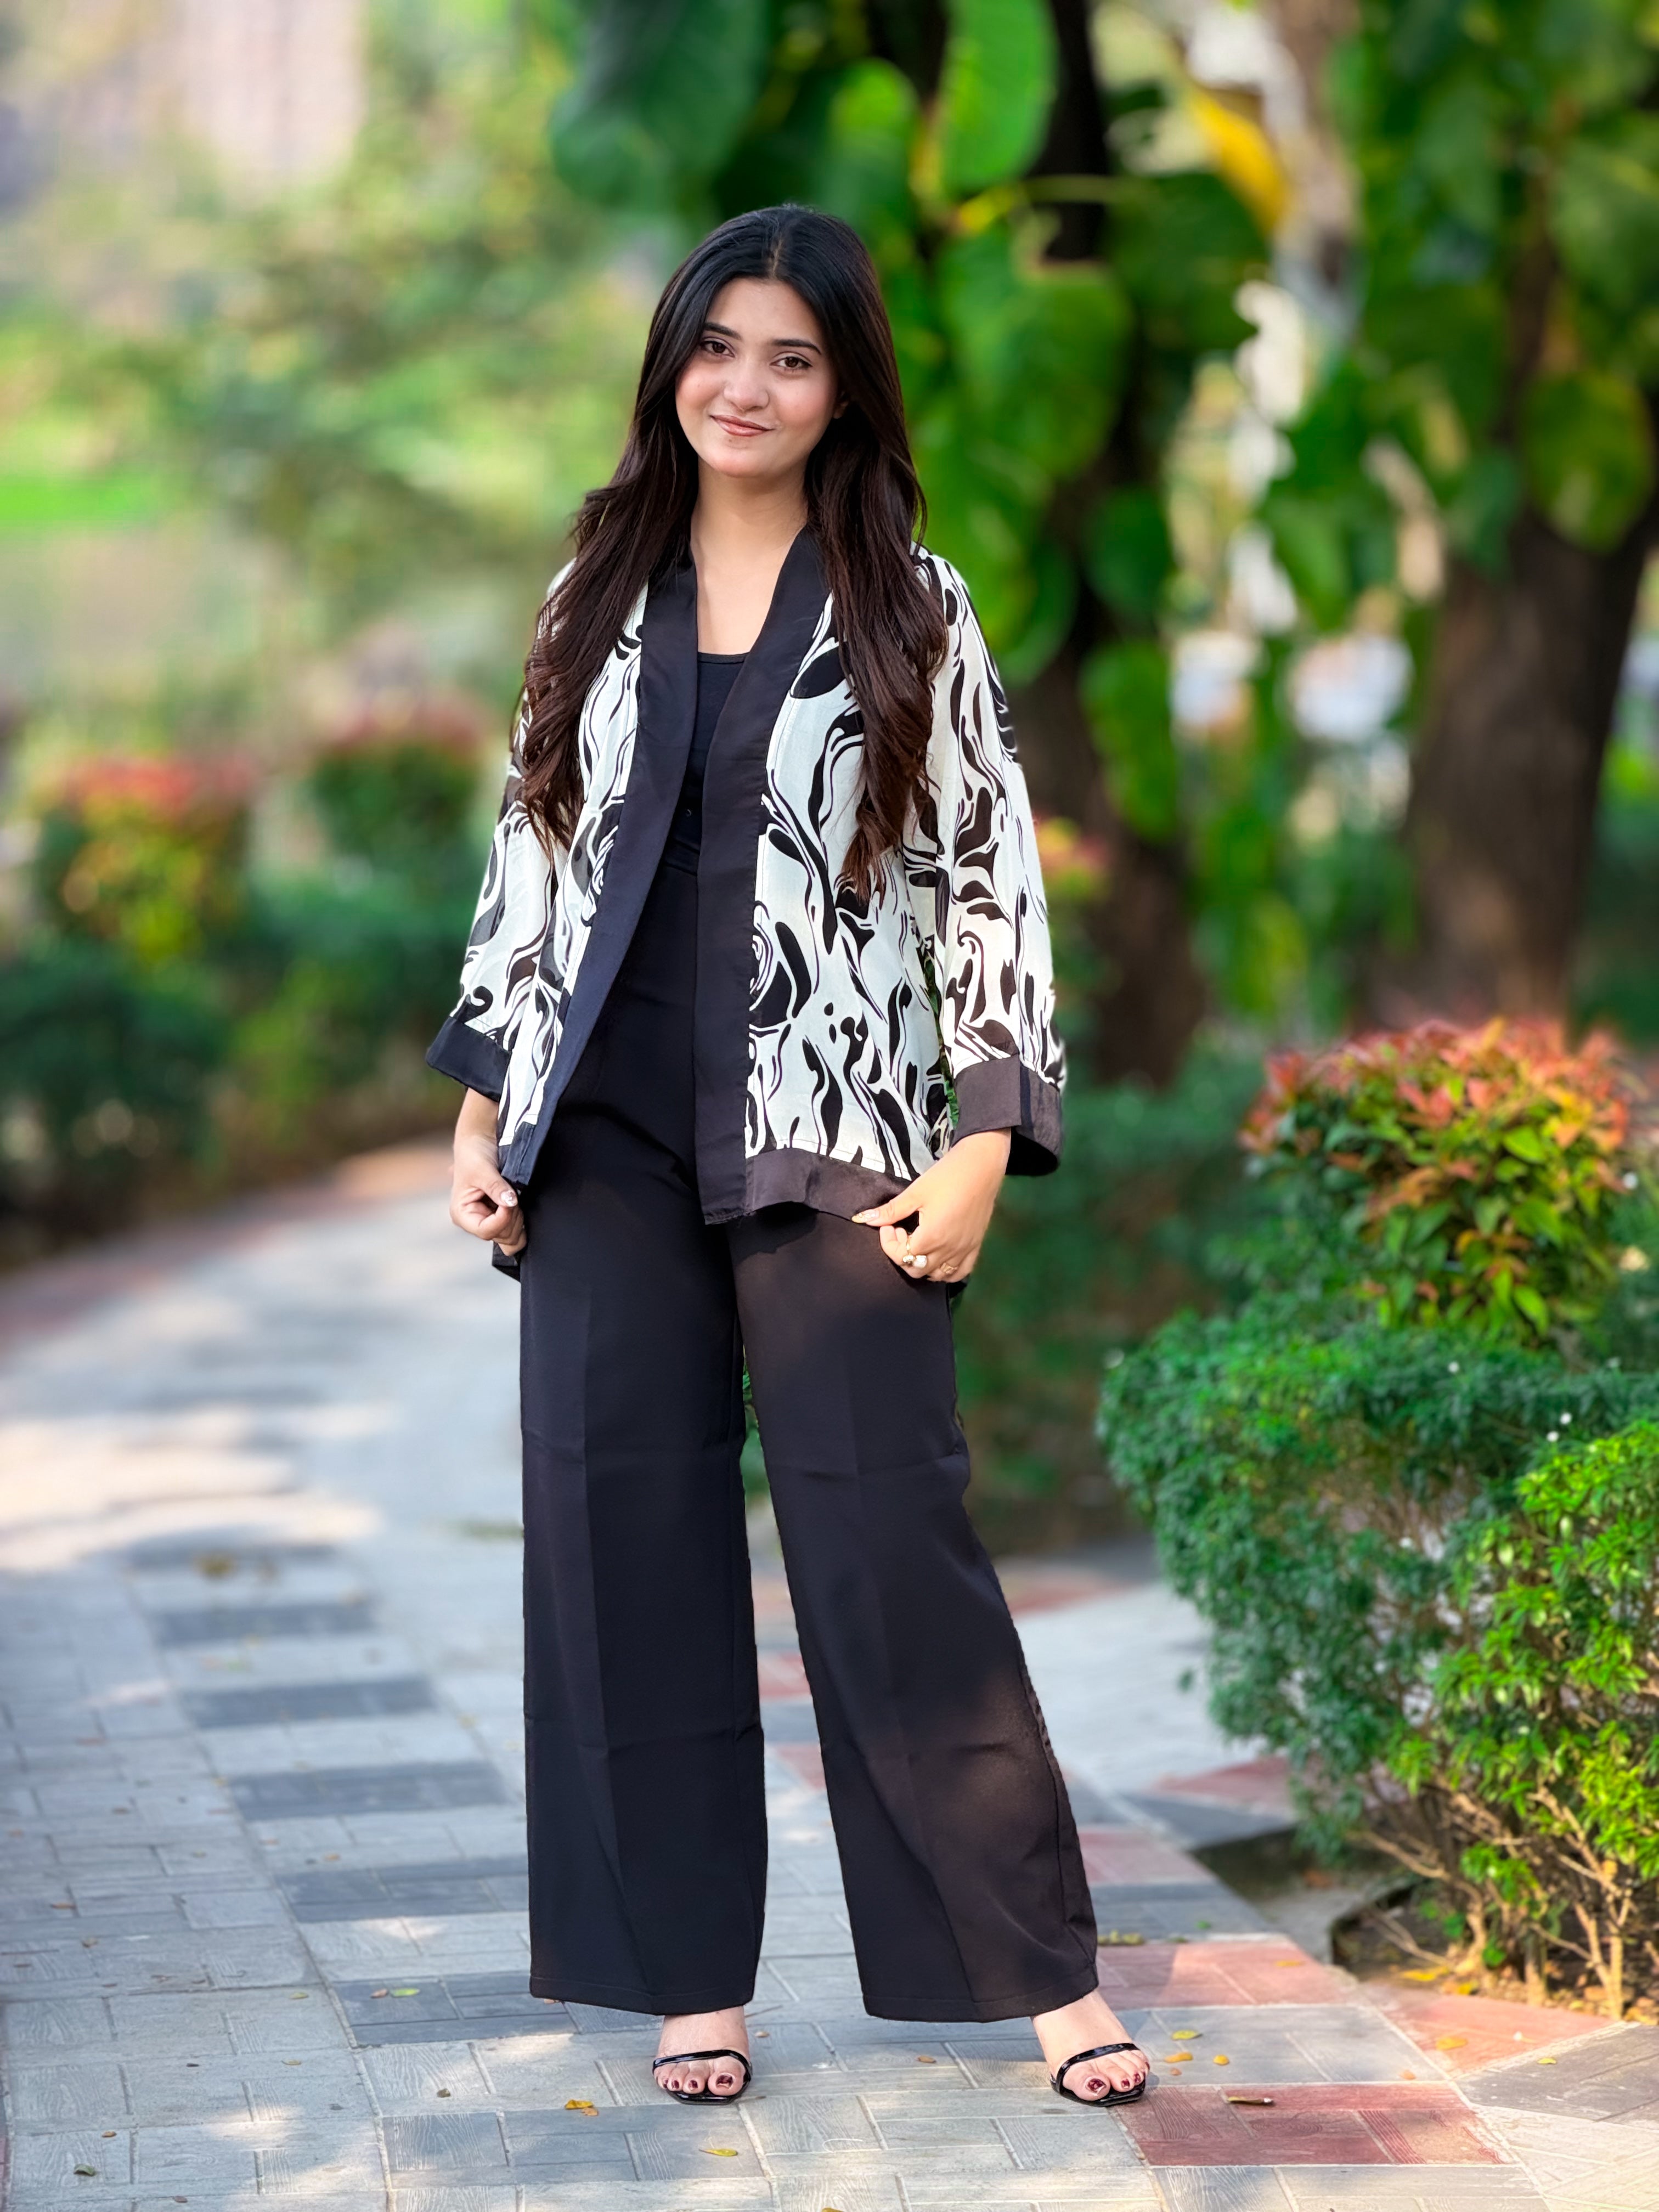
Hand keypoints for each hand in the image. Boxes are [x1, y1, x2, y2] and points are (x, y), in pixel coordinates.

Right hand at [450, 1088, 525, 1255]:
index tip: (511, 1201)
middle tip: (513, 1195)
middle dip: (512, 1218)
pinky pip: (515, 1229)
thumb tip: (509, 1202)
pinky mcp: (499, 1217)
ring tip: (513, 1195)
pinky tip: (517, 1202)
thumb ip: (496, 1188)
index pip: (486, 1231)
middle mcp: (474, 1221)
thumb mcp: (483, 1170)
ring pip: (510, 1236)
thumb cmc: (473, 1154)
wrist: (479, 1142)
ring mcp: (488, 1220)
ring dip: (517, 1218)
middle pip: (500, 1237)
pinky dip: (520, 1218)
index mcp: (462, 1214)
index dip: (503, 1219)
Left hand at [852, 1129, 1010, 1281]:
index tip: (888, 1225)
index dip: (888, 1243)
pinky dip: (946, 1271)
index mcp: (931, 1238)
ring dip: (921, 1264)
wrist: (982, 1166)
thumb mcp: (915, 1192)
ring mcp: (963, 1251)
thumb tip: (864, 1219)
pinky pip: (960, 1273)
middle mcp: (948, 1250)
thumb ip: (890, 1210)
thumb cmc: (947, 1176)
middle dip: (901, 1253)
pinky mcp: (976, 1247)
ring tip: (918, 1242)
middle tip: (900, 1231)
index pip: (901, 1255)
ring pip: (937, 1275)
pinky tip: (938, 1256)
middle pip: (916, 1268)